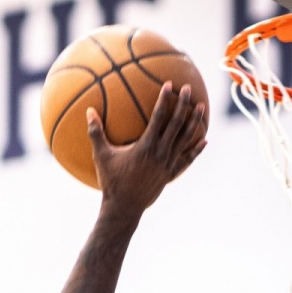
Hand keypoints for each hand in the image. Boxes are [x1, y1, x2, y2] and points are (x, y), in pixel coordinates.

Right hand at [87, 82, 206, 214]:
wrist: (124, 207)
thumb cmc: (111, 181)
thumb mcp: (101, 156)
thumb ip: (95, 133)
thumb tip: (88, 111)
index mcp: (146, 146)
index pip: (158, 117)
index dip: (164, 99)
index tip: (169, 85)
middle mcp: (161, 153)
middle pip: (177, 124)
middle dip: (184, 104)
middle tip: (188, 88)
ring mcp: (168, 164)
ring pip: (186, 139)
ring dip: (195, 122)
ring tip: (201, 107)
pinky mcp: (171, 174)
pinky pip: (187, 159)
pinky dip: (196, 149)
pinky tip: (204, 141)